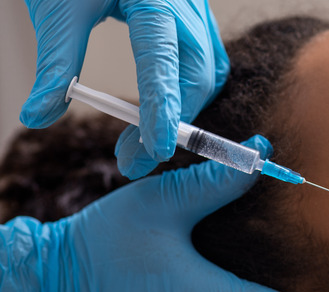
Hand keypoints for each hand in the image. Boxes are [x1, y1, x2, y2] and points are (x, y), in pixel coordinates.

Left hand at [20, 0, 228, 178]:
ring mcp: (196, 11)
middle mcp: (185, 7)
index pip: (163, 63)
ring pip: (208, 73)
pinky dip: (192, 90)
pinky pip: (209, 62)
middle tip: (133, 158)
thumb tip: (38, 115)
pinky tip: (171, 105)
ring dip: (183, 110)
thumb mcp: (59, 9)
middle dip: (171, 121)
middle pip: (195, 75)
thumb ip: (56, 65)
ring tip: (147, 138)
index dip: (162, 110)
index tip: (153, 152)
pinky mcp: (196, 17)